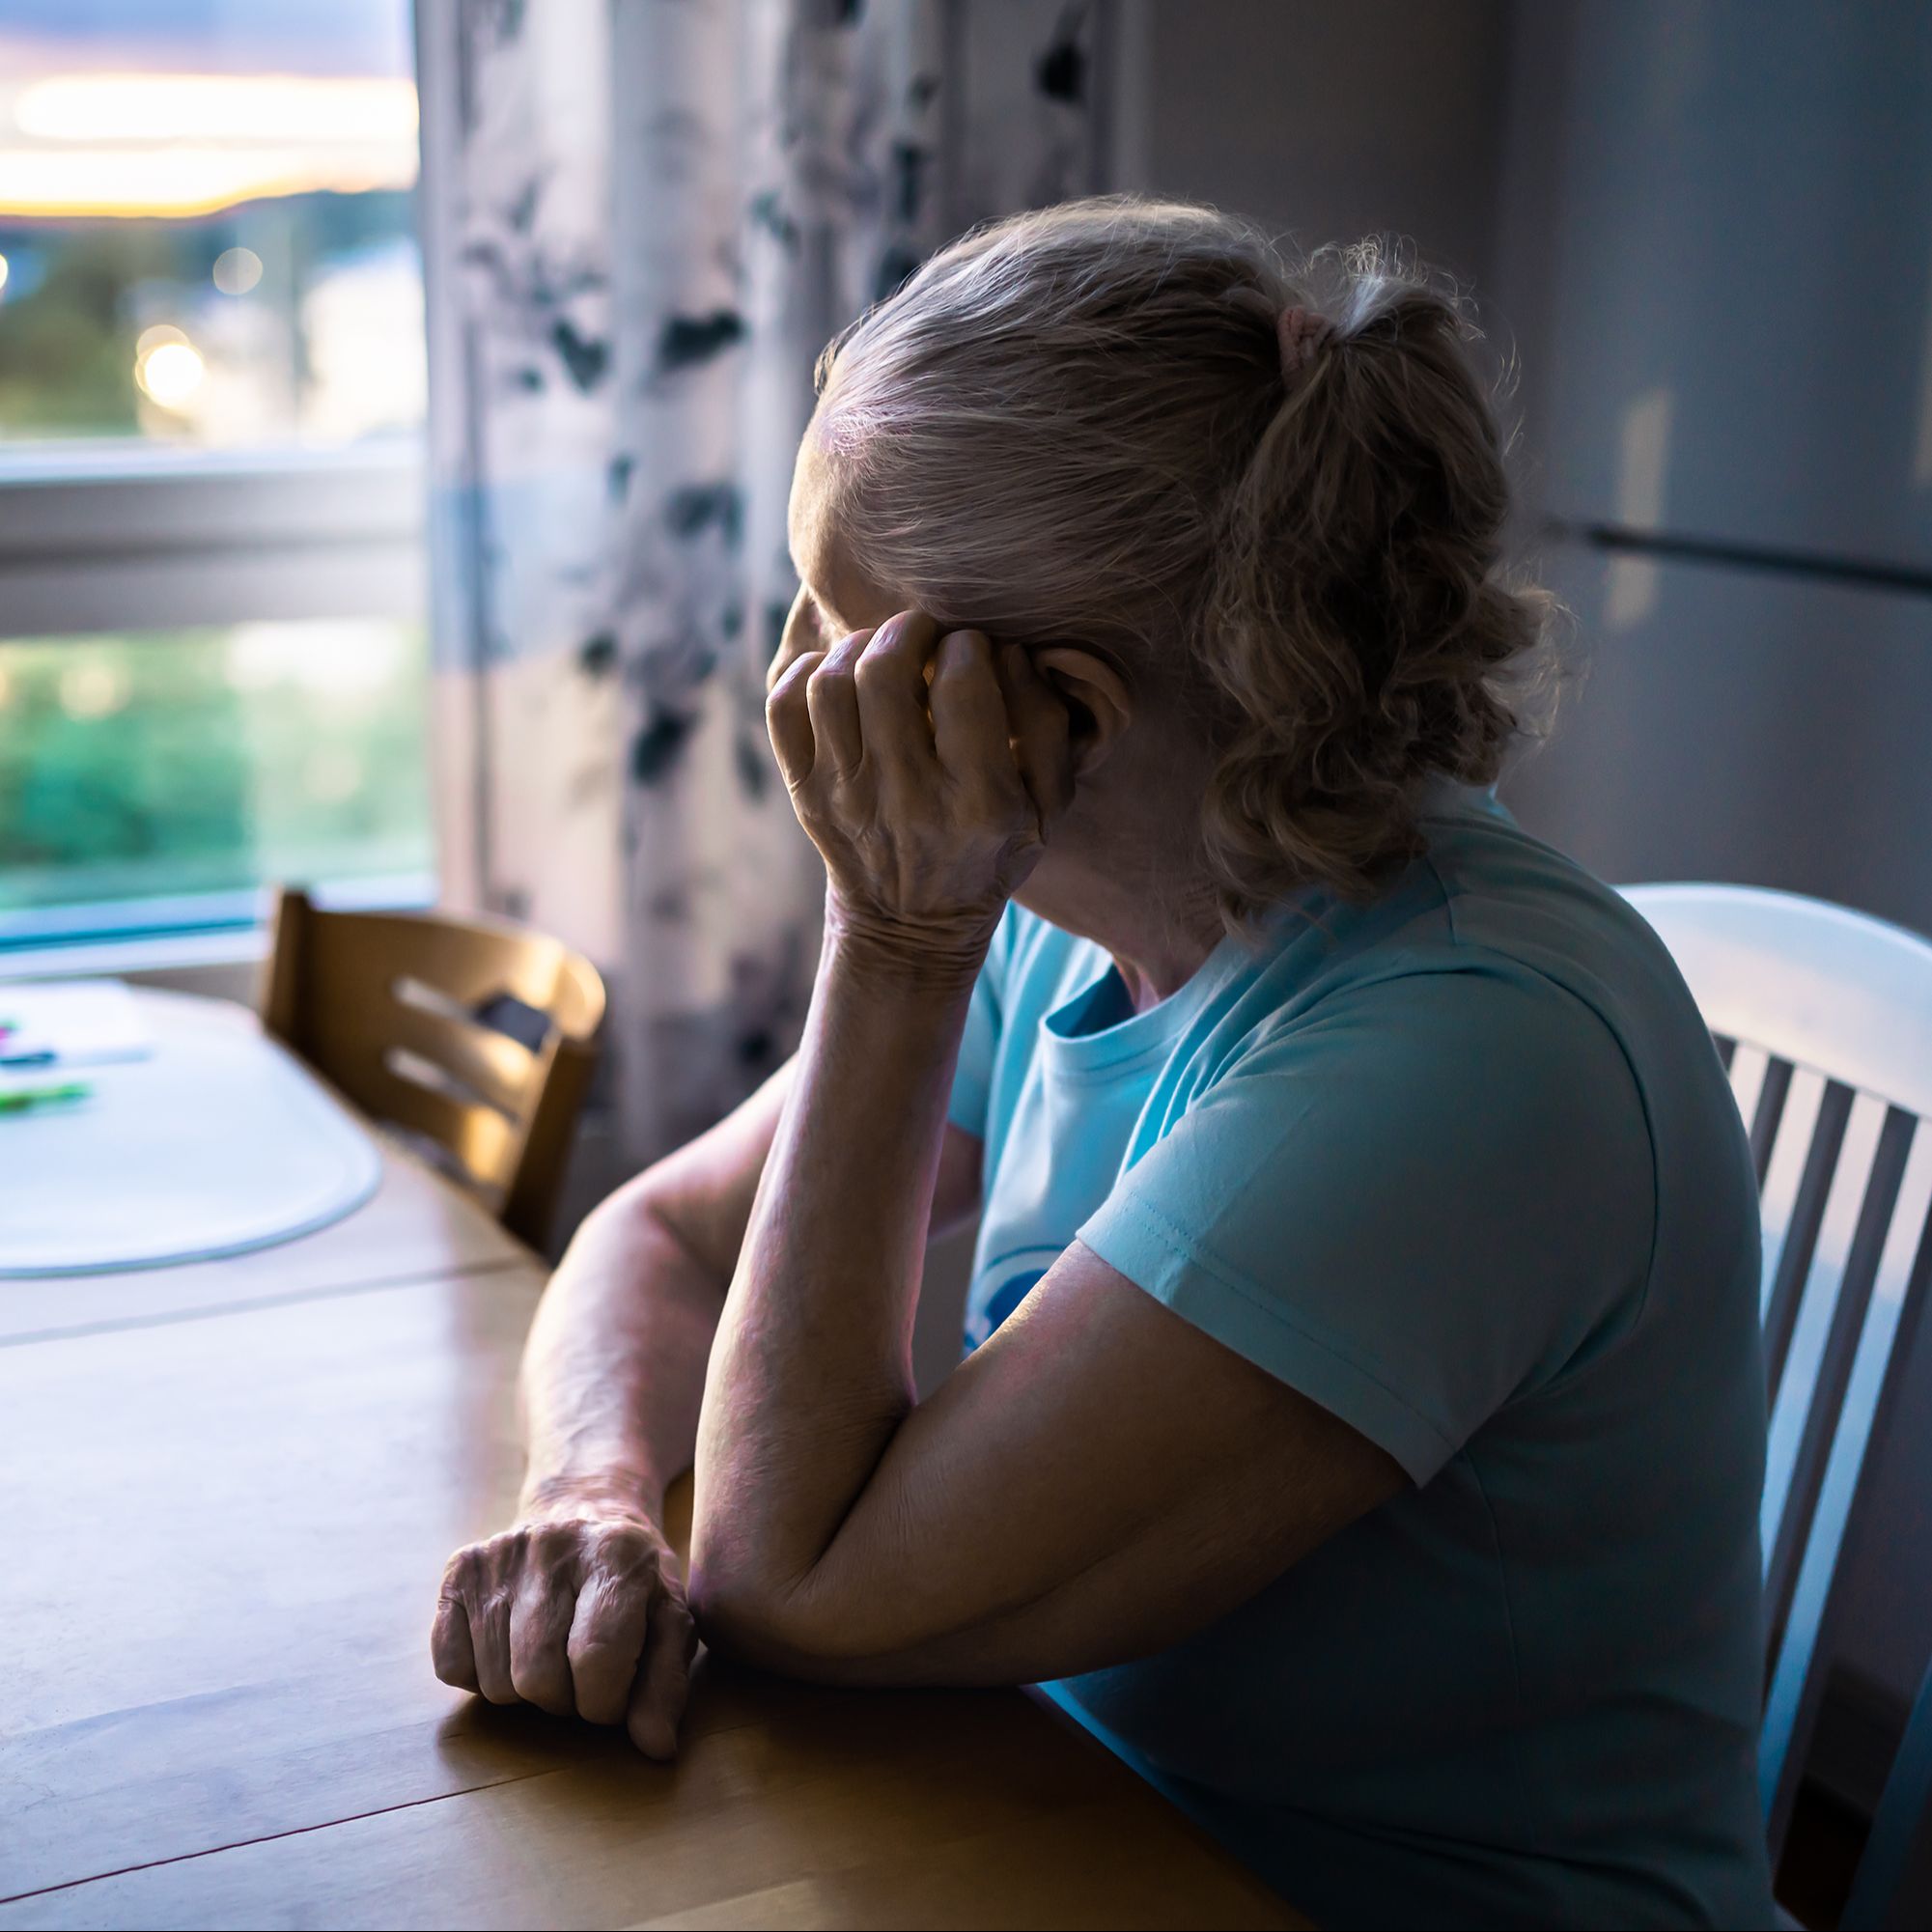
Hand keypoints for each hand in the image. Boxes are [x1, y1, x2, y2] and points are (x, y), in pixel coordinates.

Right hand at [430, 1497, 696, 1758]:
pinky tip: (510, 1647)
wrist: (585, 1511)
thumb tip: (656, 1747)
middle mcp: (553, 1544)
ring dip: (525, 1693)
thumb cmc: (633, 1582)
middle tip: (581, 1676)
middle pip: (539, 1676)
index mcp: (617, 1554)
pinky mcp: (460, 1569)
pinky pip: (450, 1666)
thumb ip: (666, 1686)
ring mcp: (500, 1554)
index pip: (597, 1659)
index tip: (614, 1697)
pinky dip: (478, 1677)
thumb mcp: (668, 1624)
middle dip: (565, 1700)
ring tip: (551, 1658)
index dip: (606, 1703)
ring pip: (495, 1680)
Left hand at [765, 611, 1073, 973]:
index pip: (963, 683)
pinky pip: (786, 708)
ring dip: (860, 646)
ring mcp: (844, 795)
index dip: (970, 646)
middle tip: (926, 633)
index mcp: (977, 801)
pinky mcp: (806, 793)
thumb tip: (1010, 653)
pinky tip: (843, 676)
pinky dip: (808, 673)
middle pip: (886, 671)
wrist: (911, 925)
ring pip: (831, 682)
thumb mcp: (1047, 807)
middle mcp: (904, 796)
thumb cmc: (991, 853)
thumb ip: (1046, 725)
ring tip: (885, 650)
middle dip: (910, 630)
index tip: (975, 651)